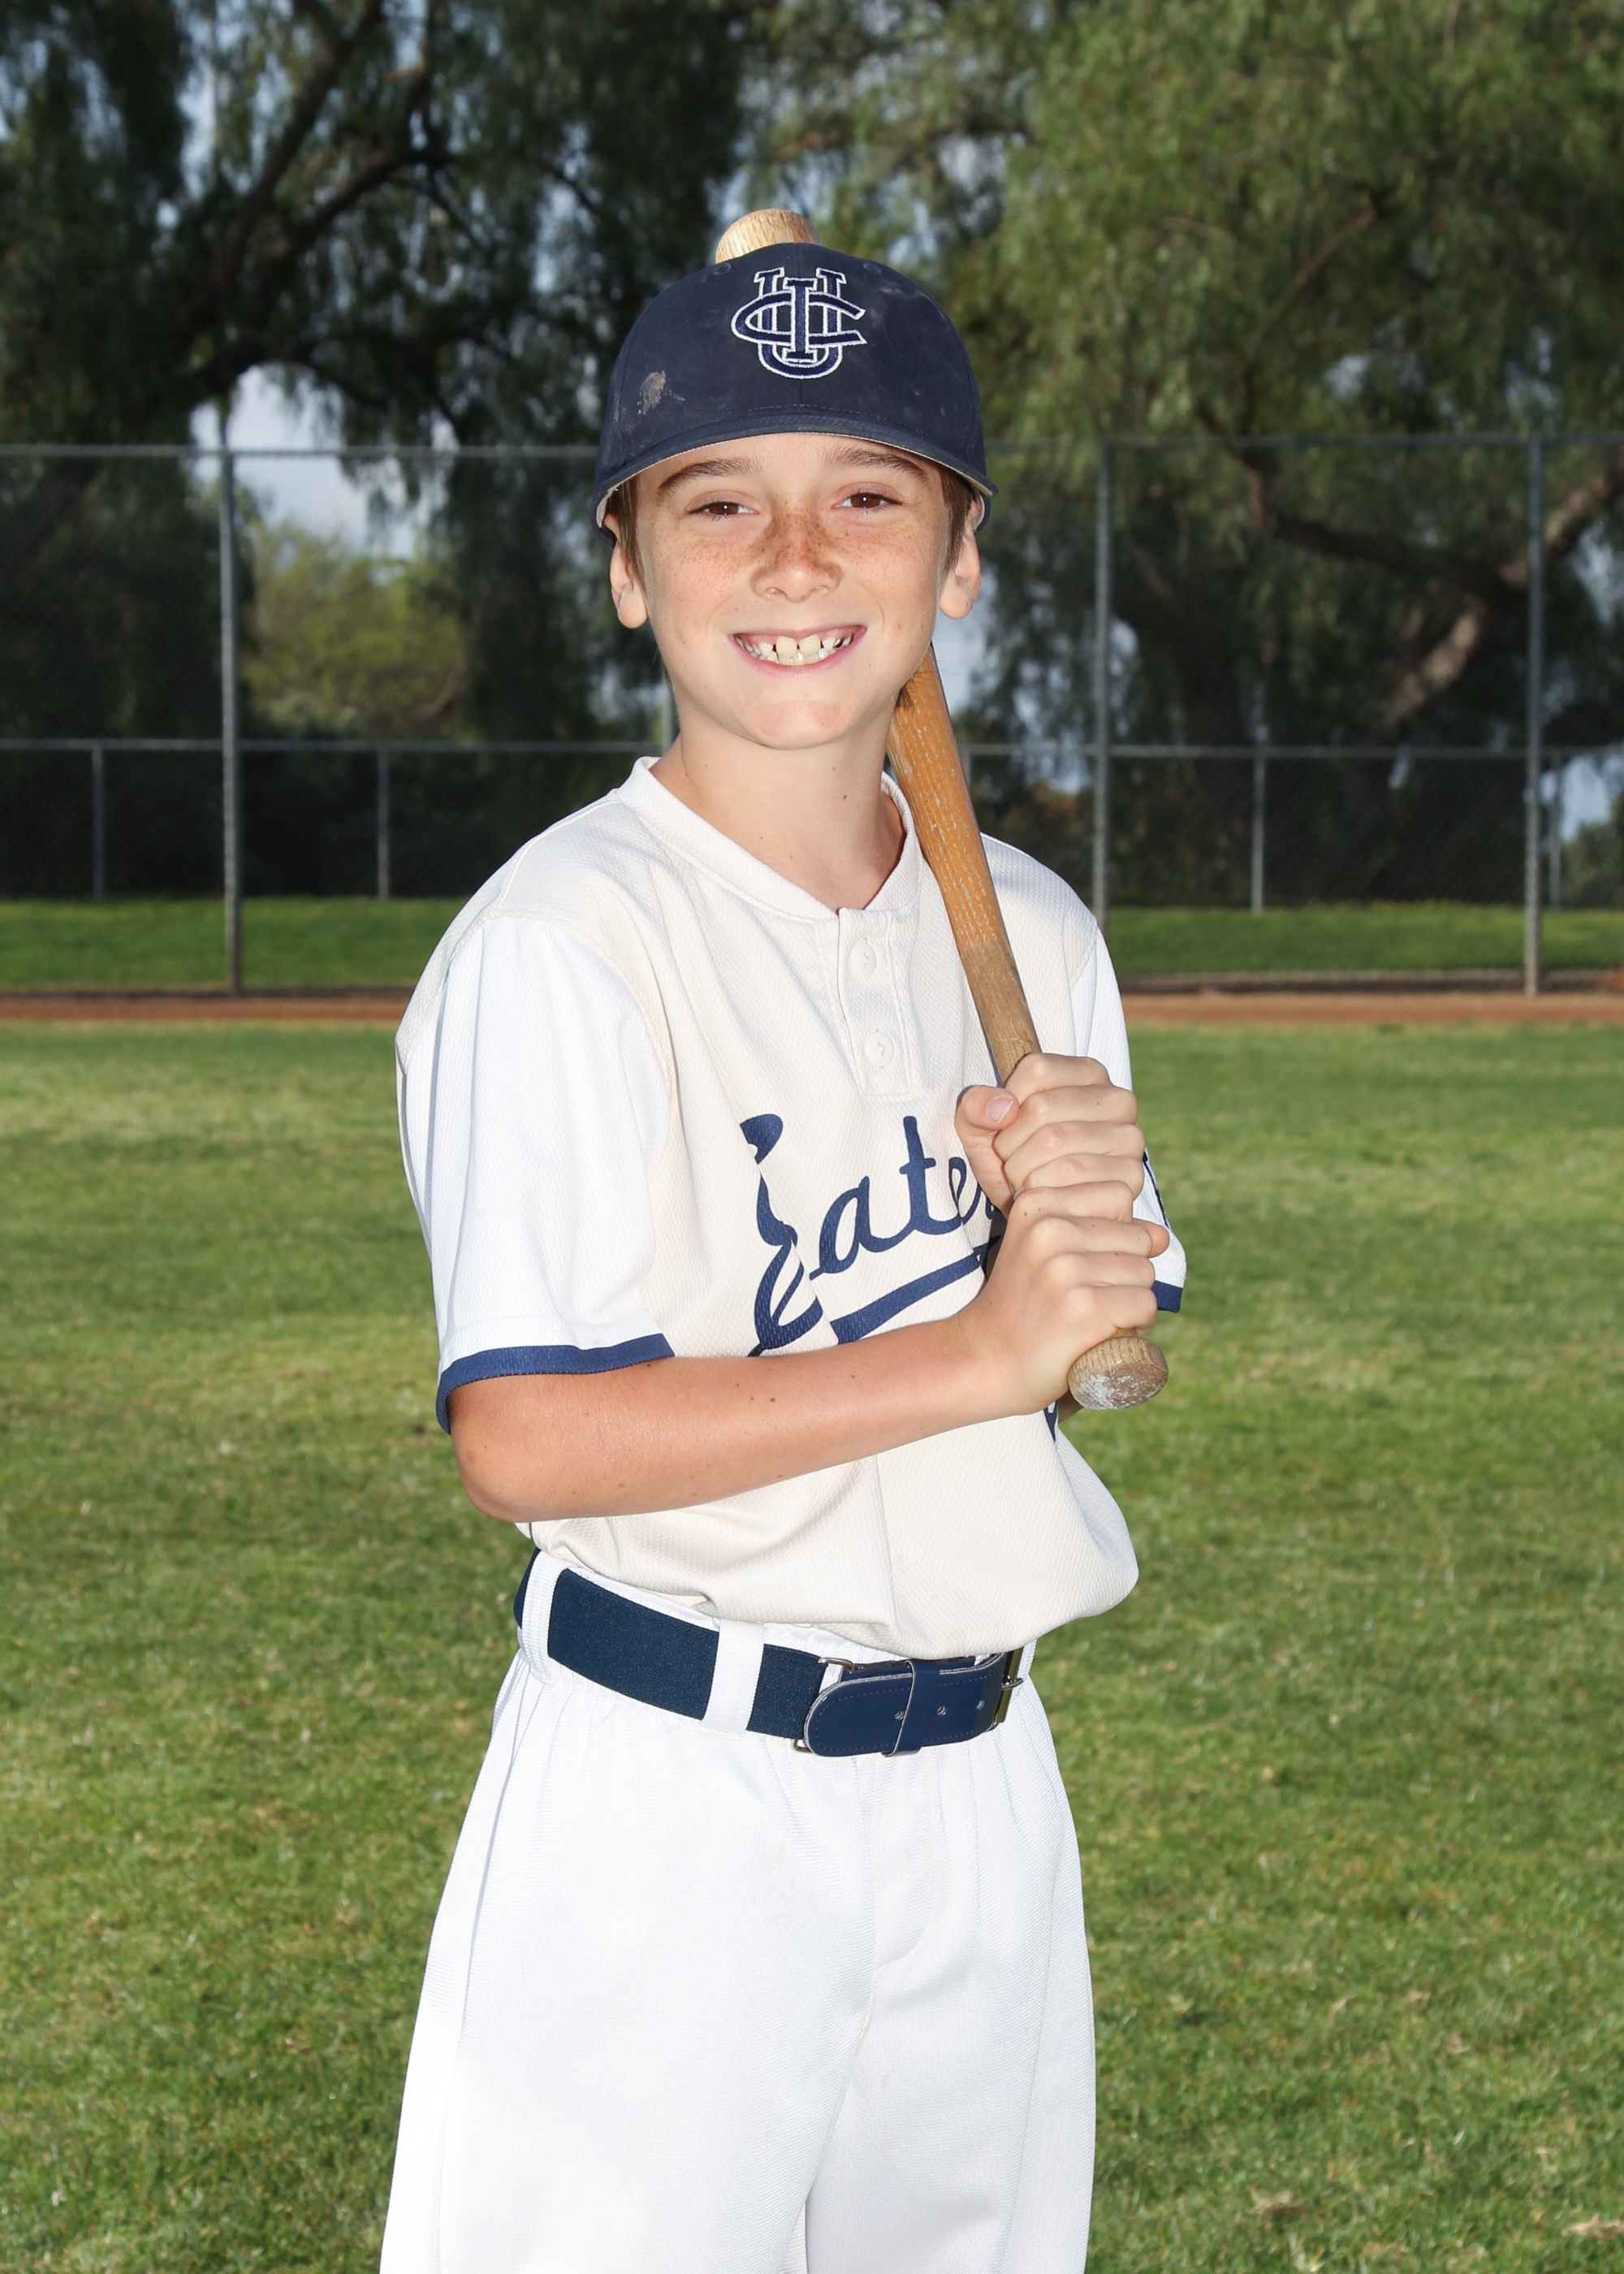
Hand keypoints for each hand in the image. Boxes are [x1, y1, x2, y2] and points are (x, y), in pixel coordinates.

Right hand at [951, 1176, 1169, 1414]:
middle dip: (1127, 1272)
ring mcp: (1066, 1269)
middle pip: (1138, 1238)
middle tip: (1085, 1298)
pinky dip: (1135, 1326)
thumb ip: (1104, 1232)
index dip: (1115, 1234)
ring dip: (1131, 1302)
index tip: (1080, 1262)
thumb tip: (1161, 1235)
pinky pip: (1144, 1306)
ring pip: (1145, 1274)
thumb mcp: (1048, 1252)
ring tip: (1090, 1317)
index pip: (1119, 1195)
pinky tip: (1101, 1334)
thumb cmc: (1024, 1305)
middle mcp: (1050, 1228)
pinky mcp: (1085, 1308)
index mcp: (1037, 1203)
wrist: (984, 1361)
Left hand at [955, 1053, 1145, 1214]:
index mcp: (1088, 1074)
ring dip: (1020, 1169)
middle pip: (1042, 1108)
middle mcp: (1117, 1099)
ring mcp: (1129, 1137)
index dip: (1007, 1103)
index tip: (1005, 1127)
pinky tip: (1039, 1195)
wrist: (1038, 1211)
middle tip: (1009, 1162)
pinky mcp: (1131, 1174)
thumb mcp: (980, 1128)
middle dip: (1010, 1143)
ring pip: (1053, 1141)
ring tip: (1021, 1179)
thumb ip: (975, 1106)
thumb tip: (1004, 1108)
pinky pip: (1070, 1175)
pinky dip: (1040, 1189)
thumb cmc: (1013, 1159)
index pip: (1036, 1070)